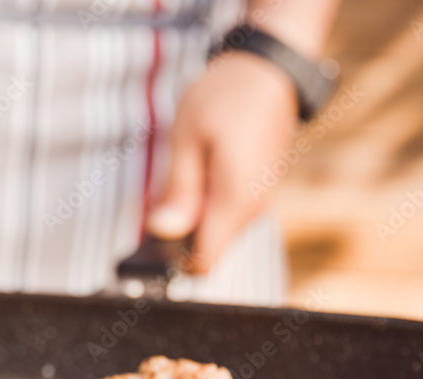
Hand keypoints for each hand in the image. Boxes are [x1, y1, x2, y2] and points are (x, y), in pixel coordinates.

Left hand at [146, 51, 299, 272]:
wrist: (269, 70)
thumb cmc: (226, 96)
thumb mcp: (187, 139)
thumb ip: (177, 191)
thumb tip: (161, 231)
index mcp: (235, 201)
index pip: (203, 263)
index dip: (172, 256)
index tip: (154, 231)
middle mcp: (252, 209)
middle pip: (209, 250)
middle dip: (179, 234)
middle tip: (161, 194)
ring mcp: (257, 202)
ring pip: (216, 232)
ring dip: (191, 216)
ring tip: (182, 173)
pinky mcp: (256, 192)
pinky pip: (225, 214)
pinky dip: (205, 203)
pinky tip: (197, 171)